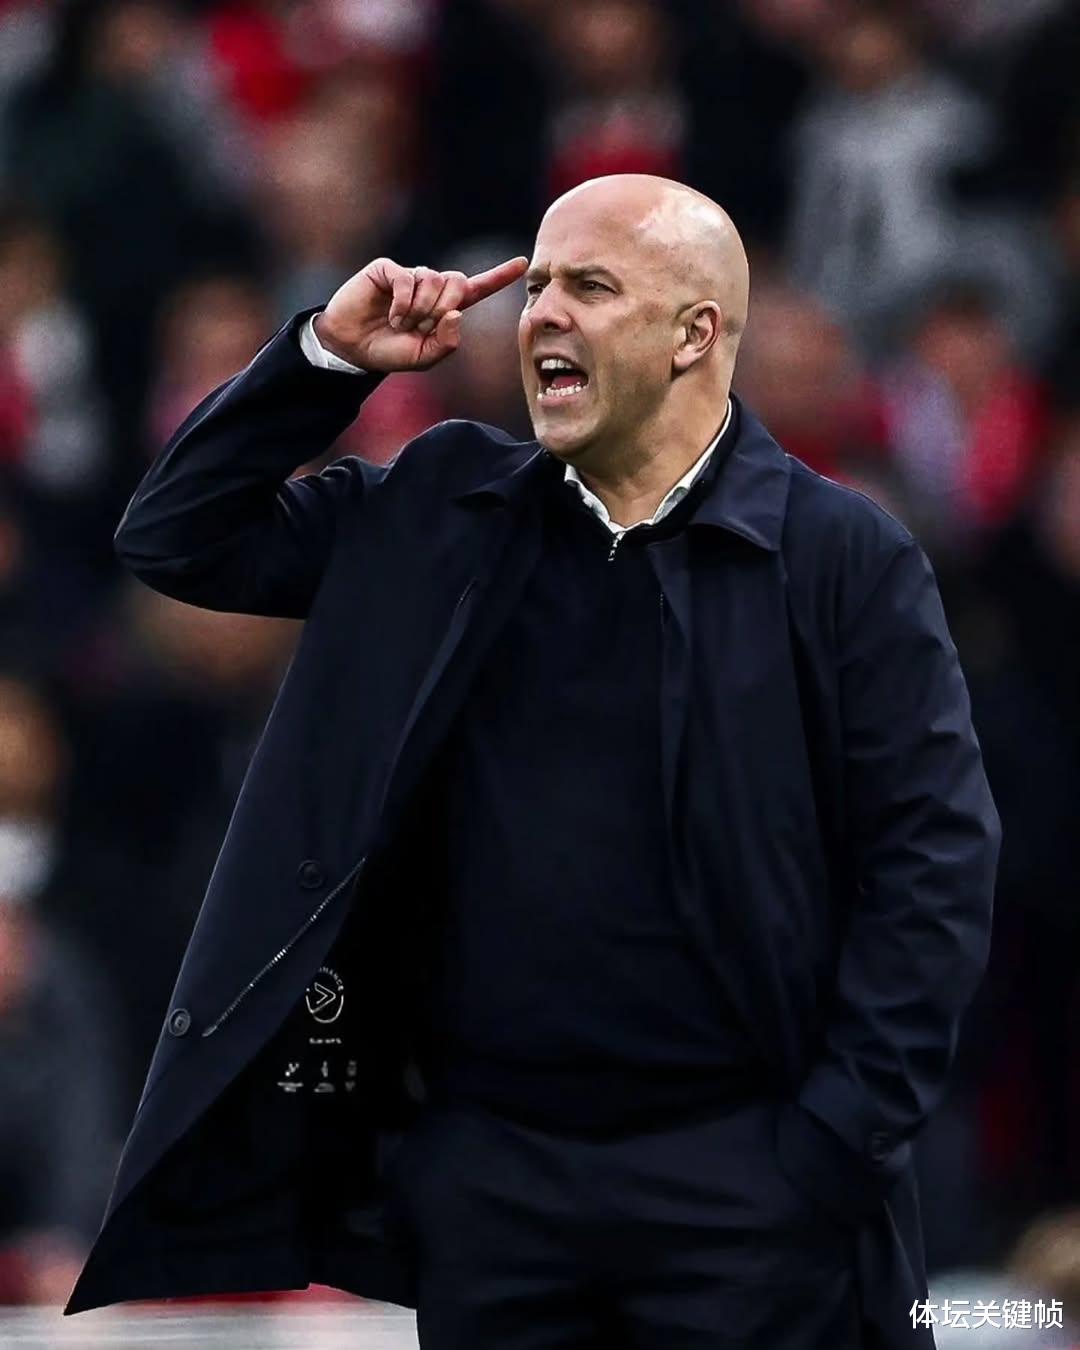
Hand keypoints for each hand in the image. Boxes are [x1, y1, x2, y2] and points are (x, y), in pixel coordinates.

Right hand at [313, 256, 528, 372]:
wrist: (352, 349)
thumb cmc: (389, 352)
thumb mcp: (424, 358)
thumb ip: (446, 343)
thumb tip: (456, 314)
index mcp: (444, 307)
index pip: (478, 288)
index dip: (500, 276)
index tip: (523, 263)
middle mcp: (430, 287)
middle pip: (458, 282)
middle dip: (443, 309)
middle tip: (421, 326)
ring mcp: (410, 275)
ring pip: (433, 280)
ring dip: (420, 309)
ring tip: (401, 323)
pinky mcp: (388, 270)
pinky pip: (408, 279)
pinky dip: (403, 303)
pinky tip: (392, 315)